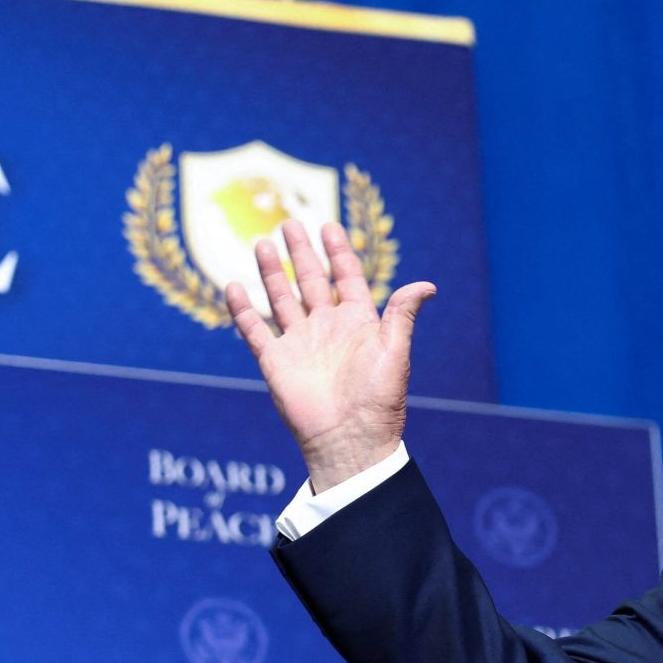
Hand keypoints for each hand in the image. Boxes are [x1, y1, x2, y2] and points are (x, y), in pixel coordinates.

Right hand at [226, 219, 435, 491]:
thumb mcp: (394, 350)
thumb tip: (428, 285)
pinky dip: (243, 310)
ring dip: (272, 272)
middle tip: (289, 223)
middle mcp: (327, 329)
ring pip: (282, 299)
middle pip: (311, 281)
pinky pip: (255, 331)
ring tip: (261, 243)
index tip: (328, 226)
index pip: (346, 277)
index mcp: (358, 323)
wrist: (349, 439)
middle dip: (300, 253)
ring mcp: (300, 344)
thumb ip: (402, 314)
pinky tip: (233, 286)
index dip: (338, 252)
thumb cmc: (378, 399)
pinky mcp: (276, 362)